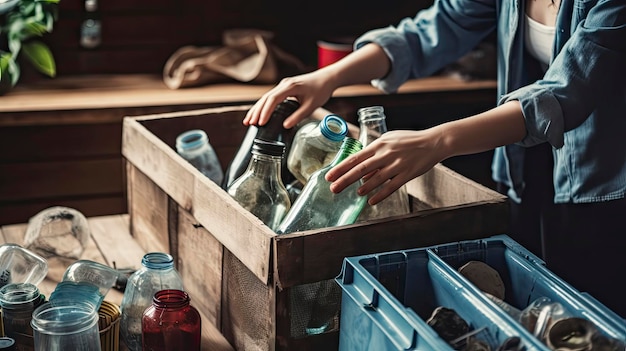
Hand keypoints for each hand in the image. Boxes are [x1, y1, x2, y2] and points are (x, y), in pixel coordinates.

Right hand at [243, 70, 336, 128]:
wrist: (326, 79)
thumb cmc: (321, 90)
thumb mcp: (311, 106)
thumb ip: (298, 116)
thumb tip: (285, 126)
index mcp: (290, 87)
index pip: (273, 100)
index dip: (265, 112)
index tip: (260, 123)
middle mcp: (284, 84)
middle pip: (265, 98)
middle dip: (256, 111)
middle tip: (249, 123)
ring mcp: (283, 85)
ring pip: (266, 97)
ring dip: (257, 109)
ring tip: (249, 121)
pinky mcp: (284, 88)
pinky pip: (271, 97)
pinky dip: (264, 106)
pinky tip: (259, 114)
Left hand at [325, 129, 446, 204]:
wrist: (433, 142)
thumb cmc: (409, 140)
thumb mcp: (389, 140)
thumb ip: (375, 154)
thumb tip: (362, 172)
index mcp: (379, 145)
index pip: (355, 157)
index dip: (341, 167)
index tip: (329, 175)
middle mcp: (386, 154)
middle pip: (361, 169)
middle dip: (345, 179)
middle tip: (333, 188)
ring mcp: (397, 165)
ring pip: (376, 179)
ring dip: (363, 187)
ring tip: (355, 194)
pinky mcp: (407, 174)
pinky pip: (391, 186)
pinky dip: (380, 194)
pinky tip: (372, 201)